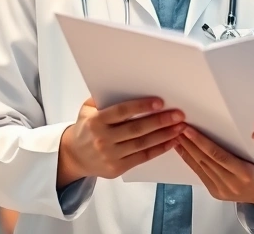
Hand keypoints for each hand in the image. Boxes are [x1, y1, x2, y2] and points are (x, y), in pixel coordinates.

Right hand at [58, 96, 185, 185]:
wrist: (73, 156)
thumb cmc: (85, 128)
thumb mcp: (87, 110)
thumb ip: (103, 98)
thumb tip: (126, 85)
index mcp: (96, 121)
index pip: (122, 112)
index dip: (141, 107)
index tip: (160, 102)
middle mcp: (103, 139)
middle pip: (137, 129)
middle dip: (160, 121)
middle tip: (178, 115)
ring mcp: (110, 155)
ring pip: (142, 144)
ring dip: (164, 135)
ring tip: (179, 127)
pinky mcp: (117, 168)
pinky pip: (142, 158)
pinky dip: (159, 149)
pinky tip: (171, 142)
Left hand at [175, 126, 253, 211]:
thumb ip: (240, 148)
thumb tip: (218, 129)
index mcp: (244, 173)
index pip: (218, 155)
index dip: (202, 142)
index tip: (189, 130)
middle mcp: (232, 183)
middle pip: (206, 160)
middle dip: (190, 143)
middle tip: (178, 129)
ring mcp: (222, 190)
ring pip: (200, 166)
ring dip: (187, 150)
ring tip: (177, 136)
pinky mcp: (214, 193)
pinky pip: (199, 174)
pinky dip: (189, 161)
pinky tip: (182, 150)